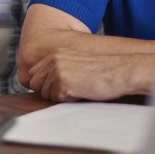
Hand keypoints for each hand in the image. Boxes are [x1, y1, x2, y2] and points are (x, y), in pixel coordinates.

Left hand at [26, 49, 154, 101]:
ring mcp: (56, 70)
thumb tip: (41, 85)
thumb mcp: (76, 64)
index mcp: (55, 54)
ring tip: (79, 89)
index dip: (43, 85)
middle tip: (69, 90)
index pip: (34, 74)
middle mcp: (53, 60)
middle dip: (49, 92)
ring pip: (45, 93)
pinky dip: (68, 99)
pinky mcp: (62, 82)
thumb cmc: (102, 71)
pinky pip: (56, 99)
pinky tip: (82, 92)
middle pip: (35, 84)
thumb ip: (58, 69)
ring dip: (60, 96)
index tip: (58, 88)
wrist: (121, 71)